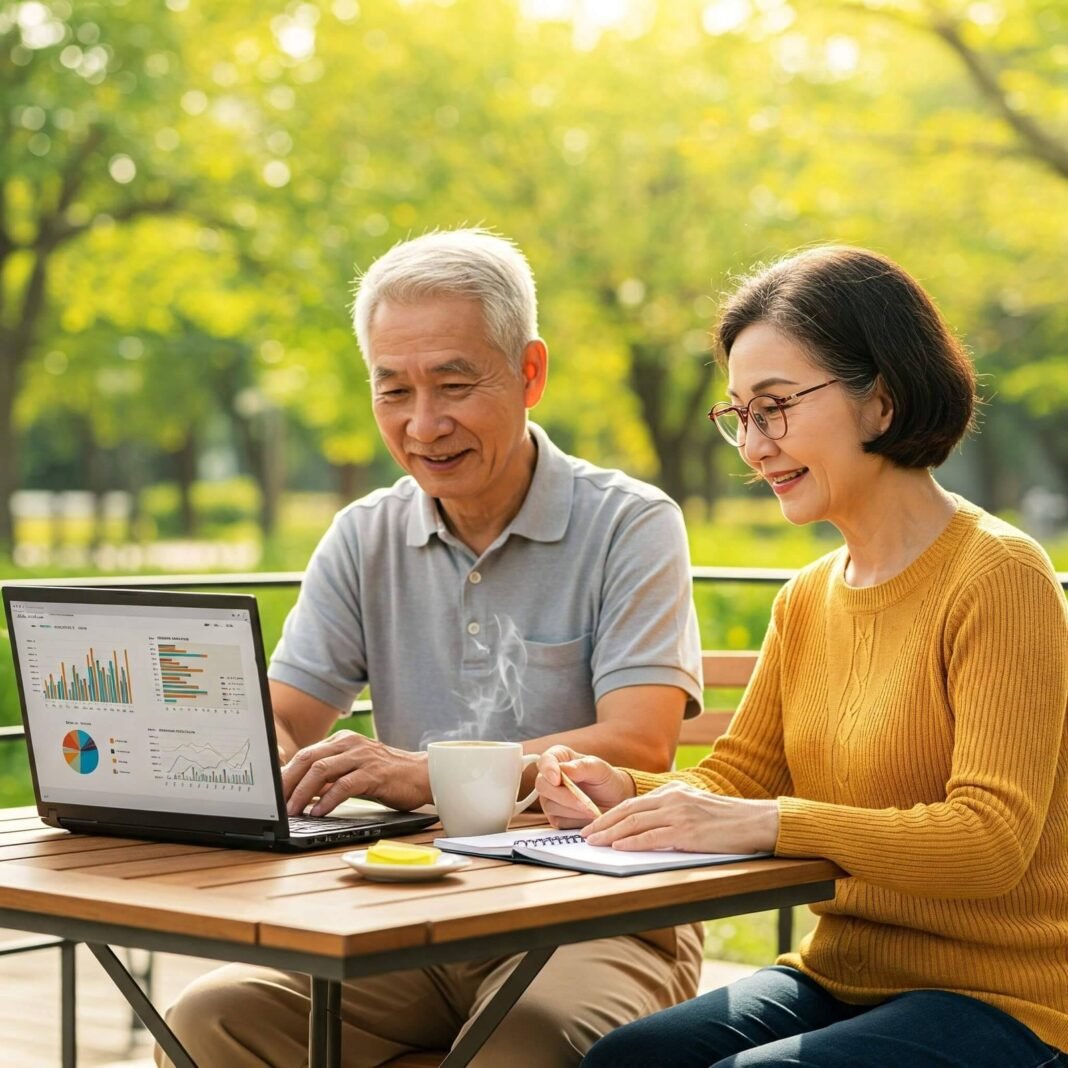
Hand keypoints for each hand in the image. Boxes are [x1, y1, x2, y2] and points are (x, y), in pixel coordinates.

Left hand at [281, 730, 430, 815]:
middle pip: (308, 759)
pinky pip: (344, 785)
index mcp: (342, 741)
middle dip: (287, 783)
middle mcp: (350, 744)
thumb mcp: (354, 770)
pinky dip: (327, 800)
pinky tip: (319, 812)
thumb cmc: (387, 775)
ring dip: (302, 793)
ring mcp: (362, 757)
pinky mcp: (374, 773)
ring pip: (322, 771)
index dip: (285, 775)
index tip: (273, 794)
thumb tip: (299, 793)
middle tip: (276, 804)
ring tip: (293, 811)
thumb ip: (330, 777)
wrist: (422, 774)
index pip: (305, 754)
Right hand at [535, 745, 635, 827]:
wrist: (614, 801)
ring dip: (573, 809)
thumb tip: (564, 770)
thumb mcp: (600, 769)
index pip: (545, 761)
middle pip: (543, 786)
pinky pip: (557, 820)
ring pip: (550, 805)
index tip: (557, 779)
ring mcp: (549, 798)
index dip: (548, 769)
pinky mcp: (554, 816)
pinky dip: (575, 819)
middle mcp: (549, 778)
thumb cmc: (606, 779)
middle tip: (585, 803)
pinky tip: (587, 815)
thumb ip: (582, 767)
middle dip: (564, 796)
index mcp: (558, 758)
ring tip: (593, 809)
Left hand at [582, 781, 779, 853]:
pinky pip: (652, 837)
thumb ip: (671, 810)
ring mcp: (679, 814)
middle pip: (628, 811)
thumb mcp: (694, 805)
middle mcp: (672, 798)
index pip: (632, 803)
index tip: (593, 826)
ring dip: (611, 834)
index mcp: (672, 791)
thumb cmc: (726, 819)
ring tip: (595, 843)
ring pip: (635, 823)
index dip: (609, 815)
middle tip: (585, 835)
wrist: (756, 821)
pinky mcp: (688, 832)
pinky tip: (619, 848)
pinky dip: (632, 843)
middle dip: (603, 824)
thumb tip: (645, 825)